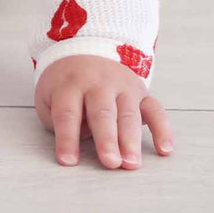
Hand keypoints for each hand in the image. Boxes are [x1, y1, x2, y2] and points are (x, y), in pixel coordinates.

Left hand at [34, 54, 173, 169]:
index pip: (67, 113)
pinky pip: (156, 110)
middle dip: (106, 139)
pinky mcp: (142, 93)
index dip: (67, 138)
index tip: (68, 161)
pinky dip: (162, 129)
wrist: (86, 48)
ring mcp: (122, 86)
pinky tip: (164, 149)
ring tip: (130, 163)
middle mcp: (98, 83)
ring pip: (128, 113)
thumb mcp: (49, 95)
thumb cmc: (65, 83)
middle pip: (102, 113)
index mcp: (70, 84)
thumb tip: (76, 143)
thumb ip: (57, 119)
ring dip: (130, 140)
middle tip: (110, 162)